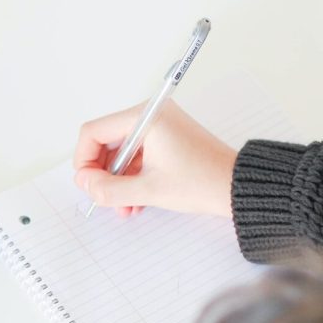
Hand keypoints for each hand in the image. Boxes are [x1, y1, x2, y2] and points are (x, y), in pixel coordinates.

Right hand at [73, 100, 236, 217]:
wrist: (238, 187)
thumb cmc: (203, 182)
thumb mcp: (148, 190)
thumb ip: (108, 188)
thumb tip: (84, 183)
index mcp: (146, 117)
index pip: (93, 132)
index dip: (84, 161)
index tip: (88, 184)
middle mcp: (151, 116)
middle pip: (105, 142)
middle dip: (102, 174)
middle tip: (104, 197)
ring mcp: (159, 127)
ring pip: (120, 153)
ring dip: (117, 181)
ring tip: (123, 206)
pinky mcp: (166, 139)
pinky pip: (136, 156)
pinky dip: (131, 177)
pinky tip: (135, 201)